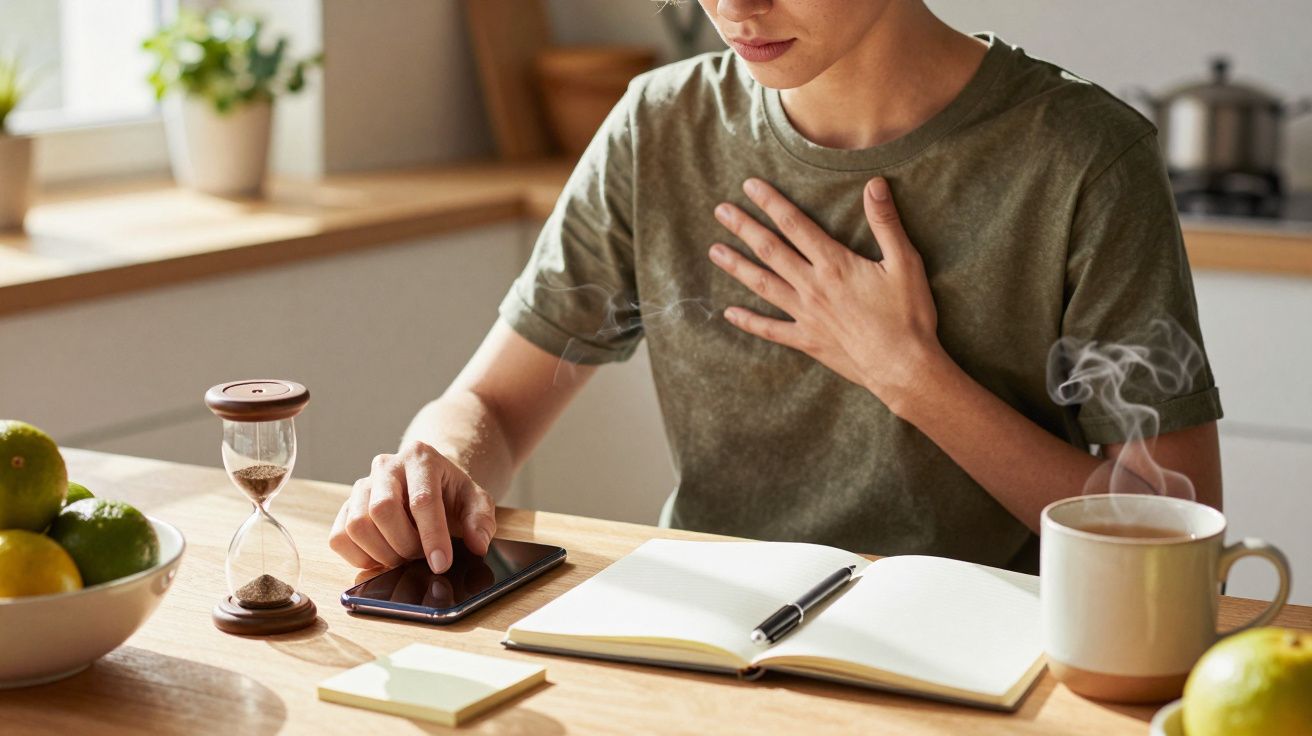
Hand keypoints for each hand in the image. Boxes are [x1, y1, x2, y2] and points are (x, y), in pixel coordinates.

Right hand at [329, 441, 496, 572]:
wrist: (429, 483)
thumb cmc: (451, 493)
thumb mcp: (476, 500)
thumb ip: (481, 520)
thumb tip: (478, 544)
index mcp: (420, 457)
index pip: (421, 500)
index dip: (431, 536)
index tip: (441, 564)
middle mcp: (385, 466)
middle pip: (381, 510)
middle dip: (404, 545)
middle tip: (422, 558)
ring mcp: (361, 486)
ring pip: (356, 525)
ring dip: (382, 553)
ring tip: (404, 556)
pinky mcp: (345, 507)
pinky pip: (339, 537)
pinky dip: (360, 557)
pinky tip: (383, 557)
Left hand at [709, 176, 943, 411]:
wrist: (903, 367)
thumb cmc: (908, 315)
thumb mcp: (905, 263)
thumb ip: (886, 223)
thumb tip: (875, 184)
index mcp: (835, 264)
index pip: (795, 225)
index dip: (771, 202)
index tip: (750, 186)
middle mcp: (813, 287)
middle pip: (771, 251)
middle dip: (744, 228)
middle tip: (720, 211)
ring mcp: (806, 315)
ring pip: (763, 285)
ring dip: (737, 267)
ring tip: (715, 251)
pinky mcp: (807, 340)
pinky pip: (770, 330)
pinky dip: (749, 321)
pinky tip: (729, 313)